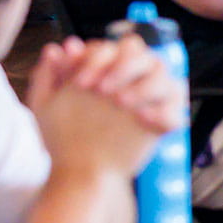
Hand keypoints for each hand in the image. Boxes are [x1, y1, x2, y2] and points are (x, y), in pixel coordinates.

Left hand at [28, 36, 181, 179]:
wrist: (83, 174)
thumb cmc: (64, 139)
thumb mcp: (45, 106)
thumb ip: (46, 75)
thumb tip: (56, 49)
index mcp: (105, 70)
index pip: (110, 47)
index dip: (95, 59)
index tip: (80, 84)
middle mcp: (130, 78)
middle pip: (141, 53)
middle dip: (123, 67)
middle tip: (102, 91)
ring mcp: (149, 98)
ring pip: (163, 73)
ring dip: (145, 85)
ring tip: (123, 105)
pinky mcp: (164, 118)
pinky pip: (177, 105)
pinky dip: (164, 109)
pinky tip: (142, 120)